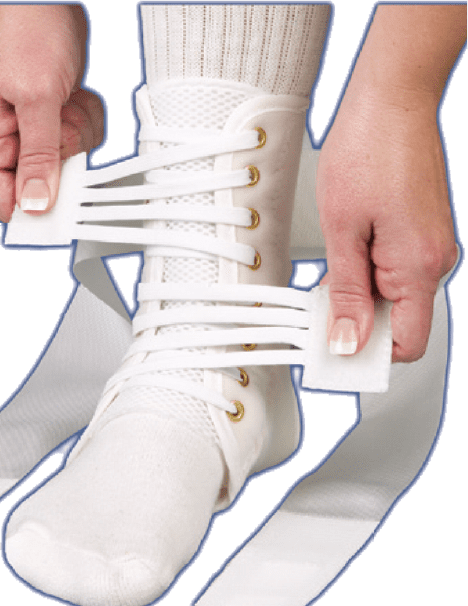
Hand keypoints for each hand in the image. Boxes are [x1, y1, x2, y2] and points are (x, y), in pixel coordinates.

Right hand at [0, 4, 103, 221]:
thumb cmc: (27, 32)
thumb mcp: (36, 99)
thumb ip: (39, 157)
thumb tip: (36, 205)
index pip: (6, 201)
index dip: (36, 208)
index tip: (62, 200)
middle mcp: (4, 141)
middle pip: (45, 182)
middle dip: (63, 152)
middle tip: (60, 120)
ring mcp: (30, 131)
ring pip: (68, 160)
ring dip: (77, 130)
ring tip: (64, 98)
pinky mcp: (52, 120)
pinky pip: (81, 139)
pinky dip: (85, 118)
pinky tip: (73, 94)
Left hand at [317, 88, 456, 361]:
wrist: (392, 100)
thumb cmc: (368, 151)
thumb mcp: (342, 231)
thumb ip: (347, 292)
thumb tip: (349, 339)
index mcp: (420, 267)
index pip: (406, 343)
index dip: (369, 354)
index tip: (335, 349)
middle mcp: (435, 260)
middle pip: (398, 321)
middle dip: (359, 321)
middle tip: (320, 308)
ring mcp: (431, 245)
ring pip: (394, 296)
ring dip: (360, 294)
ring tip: (330, 270)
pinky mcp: (422, 233)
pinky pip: (396, 271)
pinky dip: (369, 273)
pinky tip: (345, 255)